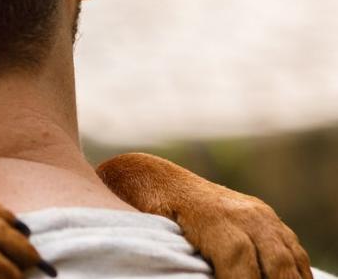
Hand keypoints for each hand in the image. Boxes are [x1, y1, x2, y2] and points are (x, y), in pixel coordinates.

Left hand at [98, 153, 311, 278]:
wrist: (159, 180)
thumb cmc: (151, 211)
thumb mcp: (159, 231)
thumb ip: (180, 256)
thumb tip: (194, 274)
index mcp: (211, 215)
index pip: (237, 256)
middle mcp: (242, 213)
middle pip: (274, 261)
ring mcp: (259, 215)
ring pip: (290, 257)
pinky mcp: (268, 220)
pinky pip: (293, 250)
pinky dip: (297, 273)